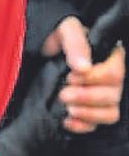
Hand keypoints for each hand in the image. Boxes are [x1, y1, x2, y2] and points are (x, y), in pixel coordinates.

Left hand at [44, 16, 125, 134]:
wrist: (40, 49)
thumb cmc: (57, 35)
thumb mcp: (65, 29)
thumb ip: (76, 43)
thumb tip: (83, 66)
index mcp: (109, 57)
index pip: (115, 73)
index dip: (96, 78)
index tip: (72, 76)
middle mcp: (109, 78)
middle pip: (113, 96)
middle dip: (87, 97)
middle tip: (63, 94)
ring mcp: (102, 96)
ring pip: (110, 113)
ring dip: (88, 114)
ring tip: (68, 108)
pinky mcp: (90, 110)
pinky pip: (96, 125)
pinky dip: (82, 126)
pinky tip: (67, 121)